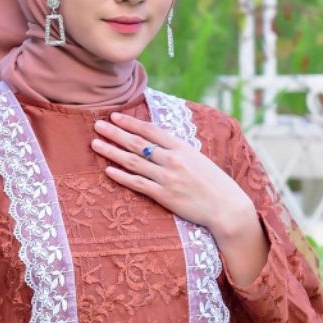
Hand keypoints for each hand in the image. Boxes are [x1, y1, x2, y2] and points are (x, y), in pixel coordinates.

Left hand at [92, 111, 268, 284]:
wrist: (227, 207)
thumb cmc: (213, 183)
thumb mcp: (198, 159)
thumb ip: (177, 150)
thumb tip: (158, 142)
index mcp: (183, 148)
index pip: (151, 130)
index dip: (131, 122)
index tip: (115, 116)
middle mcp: (173, 160)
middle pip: (138, 143)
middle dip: (115, 133)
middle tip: (97, 125)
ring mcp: (167, 177)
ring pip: (133, 161)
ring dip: (112, 151)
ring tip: (95, 144)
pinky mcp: (164, 195)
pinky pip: (137, 183)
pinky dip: (121, 176)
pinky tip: (108, 169)